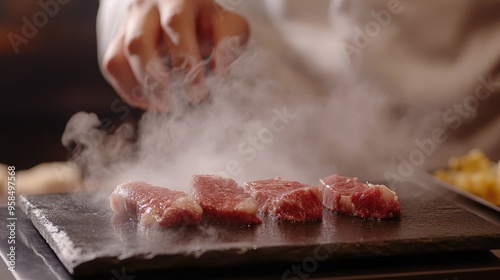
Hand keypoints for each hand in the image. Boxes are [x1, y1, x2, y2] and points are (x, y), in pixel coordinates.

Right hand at [102, 0, 248, 111]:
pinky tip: (152, 100)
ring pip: (120, 56)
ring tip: (166, 104)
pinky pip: (112, 66)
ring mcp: (129, 23)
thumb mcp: (227, 25)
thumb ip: (228, 43)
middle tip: (180, 101)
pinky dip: (129, 89)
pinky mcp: (118, 40)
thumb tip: (219, 71)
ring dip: (142, 87)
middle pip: (139, 42)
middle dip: (158, 79)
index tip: (199, 90)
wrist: (184, 10)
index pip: (175, 23)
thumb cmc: (208, 23)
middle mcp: (147, 6)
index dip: (185, 59)